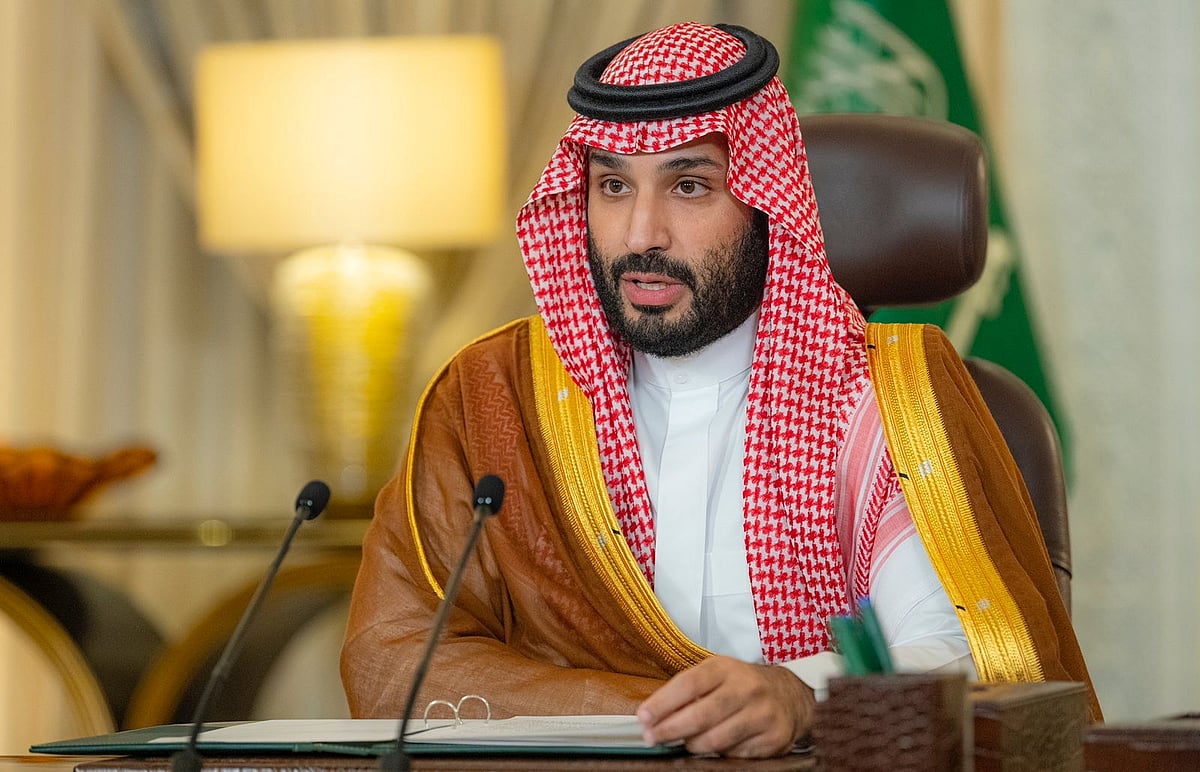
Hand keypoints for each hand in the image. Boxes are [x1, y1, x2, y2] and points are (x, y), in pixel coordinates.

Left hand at [636, 655, 814, 757]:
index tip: (644, 717)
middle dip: (670, 730)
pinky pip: (735, 755)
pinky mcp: (773, 738)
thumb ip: (687, 691)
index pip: (688, 684)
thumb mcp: (716, 675)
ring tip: (685, 743)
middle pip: (700, 716)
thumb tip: (652, 715)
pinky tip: (716, 747)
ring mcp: (762, 714)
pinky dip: (720, 755)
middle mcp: (746, 688)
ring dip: (693, 745)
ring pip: (716, 740)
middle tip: (652, 738)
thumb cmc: (742, 685)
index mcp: (725, 668)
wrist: (790, 695)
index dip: (663, 703)